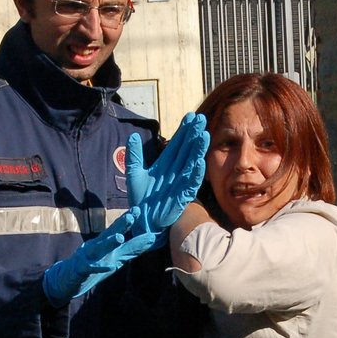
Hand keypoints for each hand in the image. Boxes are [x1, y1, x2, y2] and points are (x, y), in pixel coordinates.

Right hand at [43, 210, 158, 304]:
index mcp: (104, 242)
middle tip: (131, 216)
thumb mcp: (115, 256)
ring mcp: (88, 257)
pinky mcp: (82, 269)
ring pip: (100, 248)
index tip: (138, 209)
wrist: (67, 278)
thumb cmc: (94, 264)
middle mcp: (97, 246)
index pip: (117, 229)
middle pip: (109, 233)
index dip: (127, 220)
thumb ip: (132, 248)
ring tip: (120, 237)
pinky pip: (91, 268)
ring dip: (109, 242)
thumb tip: (152, 237)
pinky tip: (110, 267)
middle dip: (120, 225)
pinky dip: (99, 267)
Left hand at [126, 114, 208, 234]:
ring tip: (204, 135)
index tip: (191, 115)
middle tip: (201, 119)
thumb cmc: (141, 200)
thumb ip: (134, 156)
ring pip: (191, 163)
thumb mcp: (134, 174)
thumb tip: (132, 135)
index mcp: (166, 164)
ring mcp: (181, 182)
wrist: (143, 221)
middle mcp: (176, 171)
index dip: (184, 130)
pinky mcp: (182, 196)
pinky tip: (200, 162)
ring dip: (198, 150)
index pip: (177, 143)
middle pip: (187, 149)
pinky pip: (191, 184)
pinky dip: (195, 174)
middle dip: (194, 134)